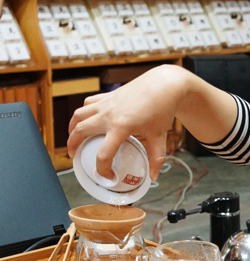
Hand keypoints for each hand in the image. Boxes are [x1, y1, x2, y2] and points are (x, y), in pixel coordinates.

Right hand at [67, 64, 185, 179]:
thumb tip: (154, 176)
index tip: (107, 176)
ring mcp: (106, 103)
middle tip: (75, 156)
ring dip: (72, 127)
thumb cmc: (162, 108)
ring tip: (74, 137)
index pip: (103, 154)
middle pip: (80, 131)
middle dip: (73, 146)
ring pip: (78, 114)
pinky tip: (86, 118)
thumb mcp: (160, 136)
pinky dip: (83, 112)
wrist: (164, 84)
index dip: (102, 170)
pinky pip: (88, 103)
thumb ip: (157, 158)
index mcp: (121, 127)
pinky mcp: (108, 95)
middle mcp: (109, 114)